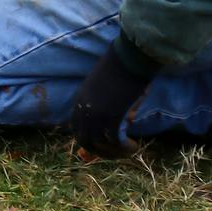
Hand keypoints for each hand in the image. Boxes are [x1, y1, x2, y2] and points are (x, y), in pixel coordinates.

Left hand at [71, 37, 155, 159]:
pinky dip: (124, 147)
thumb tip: (123, 121)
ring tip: (129, 150)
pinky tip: (134, 146)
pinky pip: (116, 141)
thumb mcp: (106, 88)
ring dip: (115, 152)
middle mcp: (84, 110)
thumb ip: (107, 106)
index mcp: (80, 101)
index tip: (103, 145)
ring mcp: (97, 114)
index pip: (76, 128)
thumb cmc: (121, 68)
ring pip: (101, 144)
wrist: (129, 57)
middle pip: (86, 140)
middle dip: (101, 151)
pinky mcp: (112, 116)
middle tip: (117, 153)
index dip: (89, 140)